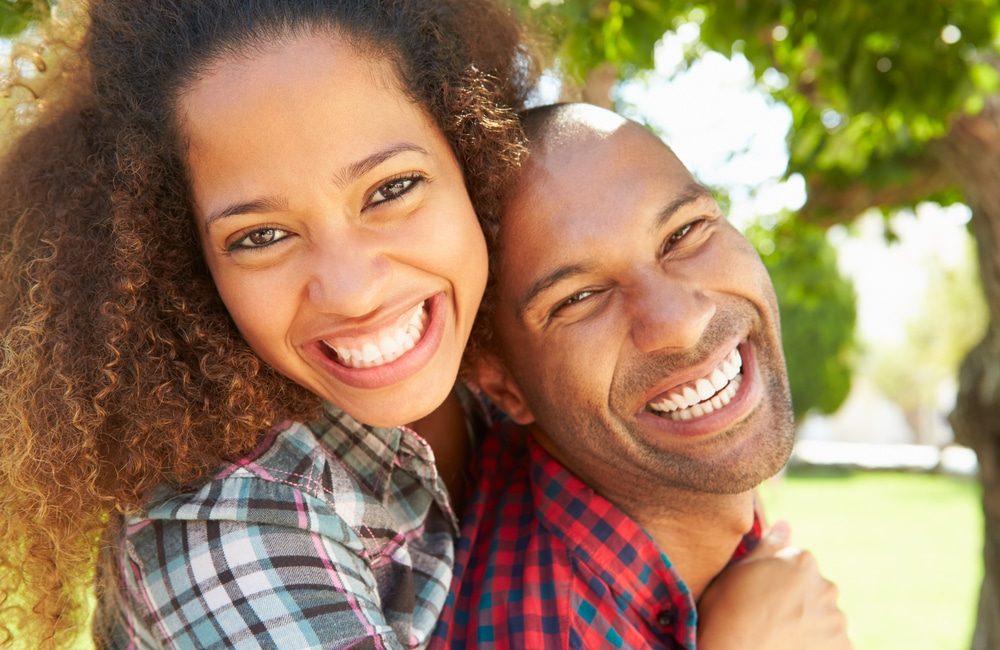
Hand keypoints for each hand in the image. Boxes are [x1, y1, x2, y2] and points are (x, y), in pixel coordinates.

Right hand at [696, 521, 852, 649]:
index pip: (797, 564)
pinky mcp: (842, 648)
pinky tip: (792, 646)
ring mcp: (836, 621)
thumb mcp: (739, 570)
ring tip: (781, 635)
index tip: (761, 594)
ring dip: (809, 624)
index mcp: (803, 562)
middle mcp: (826, 587)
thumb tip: (786, 524)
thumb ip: (769, 545)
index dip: (777, 580)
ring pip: (824, 617)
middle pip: (814, 590)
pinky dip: (818, 645)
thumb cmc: (728, 610)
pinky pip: (833, 643)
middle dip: (798, 600)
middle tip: (770, 616)